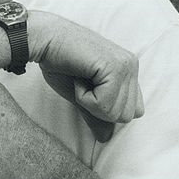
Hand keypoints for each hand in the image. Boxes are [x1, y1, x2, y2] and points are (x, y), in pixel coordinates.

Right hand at [30, 11, 144, 133]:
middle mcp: (132, 66)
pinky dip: (85, 97)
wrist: (45, 40)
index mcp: (129, 71)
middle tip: (83, 84)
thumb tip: (107, 139)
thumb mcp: (82, 95)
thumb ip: (97, 115)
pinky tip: (78, 77)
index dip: (106, 109)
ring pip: (115, 112)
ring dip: (90, 102)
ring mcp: (126, 65)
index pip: (133, 111)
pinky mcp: (114, 67)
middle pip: (126, 115)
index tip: (88, 88)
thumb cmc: (60, 64)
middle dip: (99, 108)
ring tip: (81, 79)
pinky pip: (104, 104)